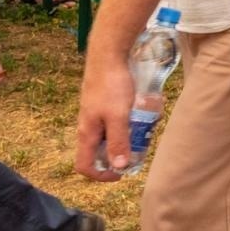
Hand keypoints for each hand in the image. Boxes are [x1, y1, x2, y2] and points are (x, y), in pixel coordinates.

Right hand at [75, 58, 134, 180]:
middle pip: (100, 150)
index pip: (84, 165)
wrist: (109, 55)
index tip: (121, 173)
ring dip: (127, 135)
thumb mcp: (118, 116)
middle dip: (120, 153)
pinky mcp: (104, 101)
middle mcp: (88, 125)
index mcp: (87, 133)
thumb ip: (118, 140)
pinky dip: (128, 120)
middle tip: (140, 147)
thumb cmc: (111, 86)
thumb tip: (118, 167)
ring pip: (110, 133)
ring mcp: (96, 113)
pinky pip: (115, 118)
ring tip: (145, 127)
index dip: (100, 175)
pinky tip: (142, 110)